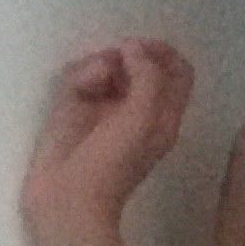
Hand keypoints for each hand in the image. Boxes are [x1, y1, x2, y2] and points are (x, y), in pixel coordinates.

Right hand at [20, 35, 193, 241]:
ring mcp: (104, 108)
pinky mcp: (74, 110)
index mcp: (163, 115)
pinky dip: (79, 77)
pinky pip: (80, 77)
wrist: (67, 198)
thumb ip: (147, 76)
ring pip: (106, 65)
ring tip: (86, 86)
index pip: (177, 71)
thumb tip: (132, 47)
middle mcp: (137, 108)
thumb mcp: (143, 118)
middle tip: (110, 68)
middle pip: (138, 62)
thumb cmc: (111, 163)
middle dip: (124, 56)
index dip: (162, 53)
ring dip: (96, 66)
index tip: (139, 49)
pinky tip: (73, 91)